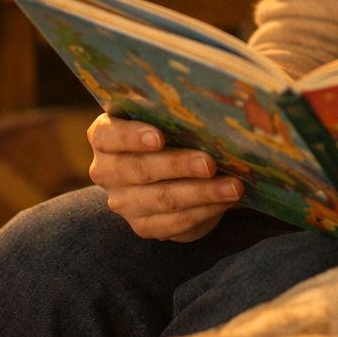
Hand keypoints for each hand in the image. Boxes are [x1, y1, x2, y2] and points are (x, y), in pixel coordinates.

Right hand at [86, 114, 243, 240]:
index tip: (159, 137)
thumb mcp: (166, 118)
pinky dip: (204, 212)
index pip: (108, 136)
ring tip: (232, 187)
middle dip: (179, 166)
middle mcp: (107, 171)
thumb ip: (175, 113)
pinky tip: (226, 202)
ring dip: (201, 193)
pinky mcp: (143, 226)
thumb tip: (215, 110)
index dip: (131, 137)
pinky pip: (174, 222)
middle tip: (210, 163)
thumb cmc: (171, 132)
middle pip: (140, 169)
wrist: (166, 174)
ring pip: (162, 198)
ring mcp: (123, 202)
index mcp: (105, 137)